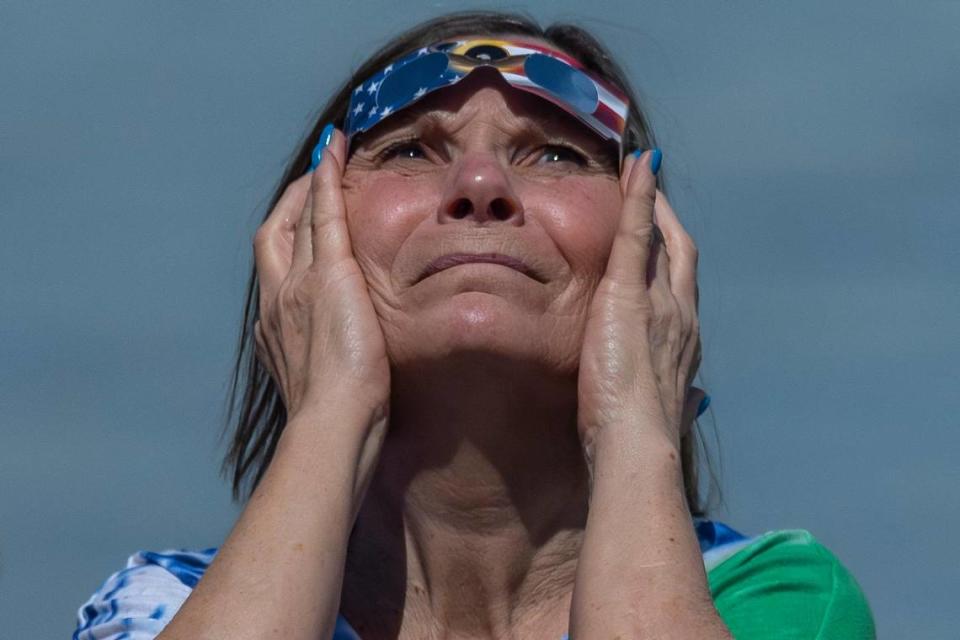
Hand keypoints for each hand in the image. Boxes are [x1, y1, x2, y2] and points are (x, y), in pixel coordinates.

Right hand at [253, 128, 390, 421]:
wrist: (331, 426)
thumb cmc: (336, 421)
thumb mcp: (324, 388)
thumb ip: (327, 367)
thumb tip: (348, 369)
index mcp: (274, 329)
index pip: (278, 270)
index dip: (288, 242)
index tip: (301, 225)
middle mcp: (277, 300)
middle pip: (276, 235)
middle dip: (291, 204)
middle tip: (311, 180)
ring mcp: (297, 285)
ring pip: (299, 220)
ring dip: (312, 184)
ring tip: (328, 156)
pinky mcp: (328, 276)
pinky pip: (324, 215)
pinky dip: (327, 180)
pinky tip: (336, 152)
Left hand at [577, 150, 703, 456]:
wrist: (637, 441)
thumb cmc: (640, 436)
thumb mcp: (667, 412)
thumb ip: (685, 400)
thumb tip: (701, 404)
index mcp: (684, 343)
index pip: (681, 289)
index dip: (675, 262)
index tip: (666, 242)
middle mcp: (682, 315)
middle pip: (681, 255)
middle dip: (670, 222)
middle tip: (655, 193)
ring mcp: (660, 300)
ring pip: (663, 239)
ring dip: (654, 202)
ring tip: (642, 171)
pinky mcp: (630, 292)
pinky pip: (637, 233)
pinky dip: (639, 198)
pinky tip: (637, 167)